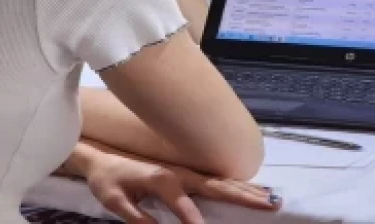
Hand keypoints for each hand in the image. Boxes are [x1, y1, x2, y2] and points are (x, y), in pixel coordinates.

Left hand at [79, 148, 280, 222]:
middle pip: (220, 186)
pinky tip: (250, 189)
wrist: (103, 158)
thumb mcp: (114, 202)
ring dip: (247, 189)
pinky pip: (218, 180)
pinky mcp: (188, 173)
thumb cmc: (108, 180)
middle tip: (270, 203)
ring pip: (224, 181)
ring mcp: (188, 171)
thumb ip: (136, 217)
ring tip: (270, 197)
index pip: (185, 206)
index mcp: (164, 180)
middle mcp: (182, 173)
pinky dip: (237, 185)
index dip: (194, 221)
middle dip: (245, 196)